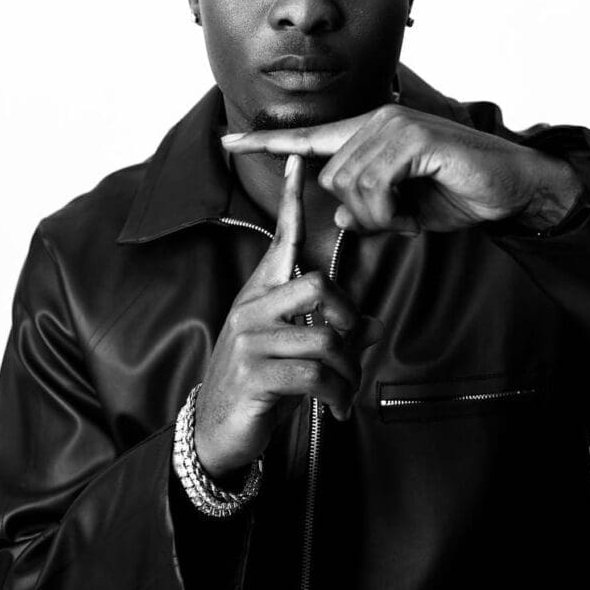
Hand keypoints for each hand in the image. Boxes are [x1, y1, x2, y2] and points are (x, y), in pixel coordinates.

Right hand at [194, 154, 382, 479]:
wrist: (216, 429)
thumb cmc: (259, 382)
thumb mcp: (294, 351)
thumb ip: (330, 334)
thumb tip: (373, 326)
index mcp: (262, 293)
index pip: (280, 237)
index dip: (289, 199)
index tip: (297, 160)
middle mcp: (253, 307)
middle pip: (318, 284)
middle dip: (347, 316)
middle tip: (350, 345)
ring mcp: (250, 339)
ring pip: (324, 338)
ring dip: (347, 372)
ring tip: (344, 391)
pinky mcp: (254, 373)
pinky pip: (315, 375)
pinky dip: (337, 396)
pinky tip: (335, 409)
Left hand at [222, 105, 582, 234]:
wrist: (515, 187)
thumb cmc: (461, 194)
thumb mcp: (405, 212)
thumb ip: (368, 210)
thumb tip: (337, 215)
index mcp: (371, 134)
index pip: (310, 137)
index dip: (267, 141)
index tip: (230, 140)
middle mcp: (377, 120)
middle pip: (329, 175)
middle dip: (359, 211)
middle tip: (398, 218)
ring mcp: (394, 124)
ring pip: (348, 183)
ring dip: (379, 214)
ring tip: (411, 213)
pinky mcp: (413, 136)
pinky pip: (374, 184)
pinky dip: (391, 211)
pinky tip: (415, 209)